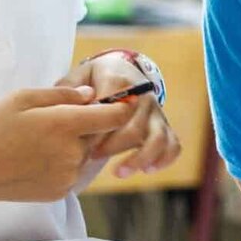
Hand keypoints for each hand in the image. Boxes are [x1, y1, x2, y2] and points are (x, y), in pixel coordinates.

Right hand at [0, 85, 134, 203]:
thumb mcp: (22, 98)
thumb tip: (92, 96)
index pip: (114, 117)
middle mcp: (72, 152)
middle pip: (98, 135)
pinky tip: (37, 159)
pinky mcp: (61, 191)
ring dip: (74, 146)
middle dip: (86, 126)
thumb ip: (62, 94)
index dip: (120, 108)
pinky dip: (63, 164)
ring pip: (85, 154)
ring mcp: (68, 175)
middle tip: (54, 122)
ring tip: (40, 142)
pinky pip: (73, 172)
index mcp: (65, 125)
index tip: (120, 103)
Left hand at [57, 56, 182, 180]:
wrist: (123, 68)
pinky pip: (173, 144)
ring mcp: (156, 112)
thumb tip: (67, 109)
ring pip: (158, 138)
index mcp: (120, 82)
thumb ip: (69, 90)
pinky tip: (147, 170)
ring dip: (140, 158)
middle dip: (113, 148)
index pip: (113, 109)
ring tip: (119, 172)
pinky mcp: (164, 125)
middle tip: (92, 157)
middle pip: (134, 128)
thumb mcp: (80, 74)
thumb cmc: (96, 77)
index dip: (98, 130)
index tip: (82, 143)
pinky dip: (164, 159)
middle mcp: (143, 97)